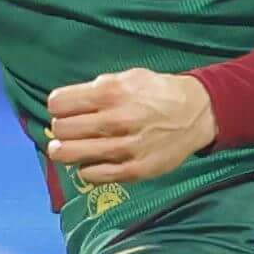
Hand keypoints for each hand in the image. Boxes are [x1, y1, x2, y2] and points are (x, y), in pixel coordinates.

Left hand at [46, 67, 217, 185]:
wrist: (196, 114)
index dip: (57, 106)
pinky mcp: (135, 170)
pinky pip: (92, 175)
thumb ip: (96, 88)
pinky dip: (86, 169)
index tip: (64, 110)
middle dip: (60, 129)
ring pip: (71, 155)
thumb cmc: (157, 93)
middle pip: (61, 130)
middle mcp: (116, 120)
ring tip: (68, 149)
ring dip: (65, 152)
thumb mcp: (128, 77)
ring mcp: (126, 148)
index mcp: (111, 92)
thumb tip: (63, 105)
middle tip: (69, 130)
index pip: (58, 103)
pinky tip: (93, 162)